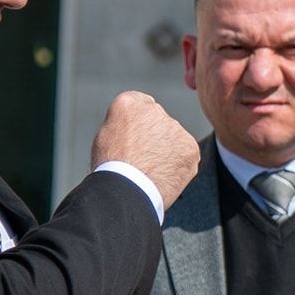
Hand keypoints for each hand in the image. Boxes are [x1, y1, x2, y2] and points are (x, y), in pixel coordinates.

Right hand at [91, 92, 199, 208]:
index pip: (140, 105)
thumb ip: (123, 122)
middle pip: (159, 121)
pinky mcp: (190, 146)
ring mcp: (175, 127)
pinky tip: (165, 176)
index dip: (138, 125)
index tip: (134, 140)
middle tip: (143, 159)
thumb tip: (135, 126)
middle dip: (154, 137)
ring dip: (167, 150)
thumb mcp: (105, 135)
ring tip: (152, 171)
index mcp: (127, 103)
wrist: (126, 190)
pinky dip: (179, 165)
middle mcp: (153, 109)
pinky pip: (186, 154)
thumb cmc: (110, 167)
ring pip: (174, 138)